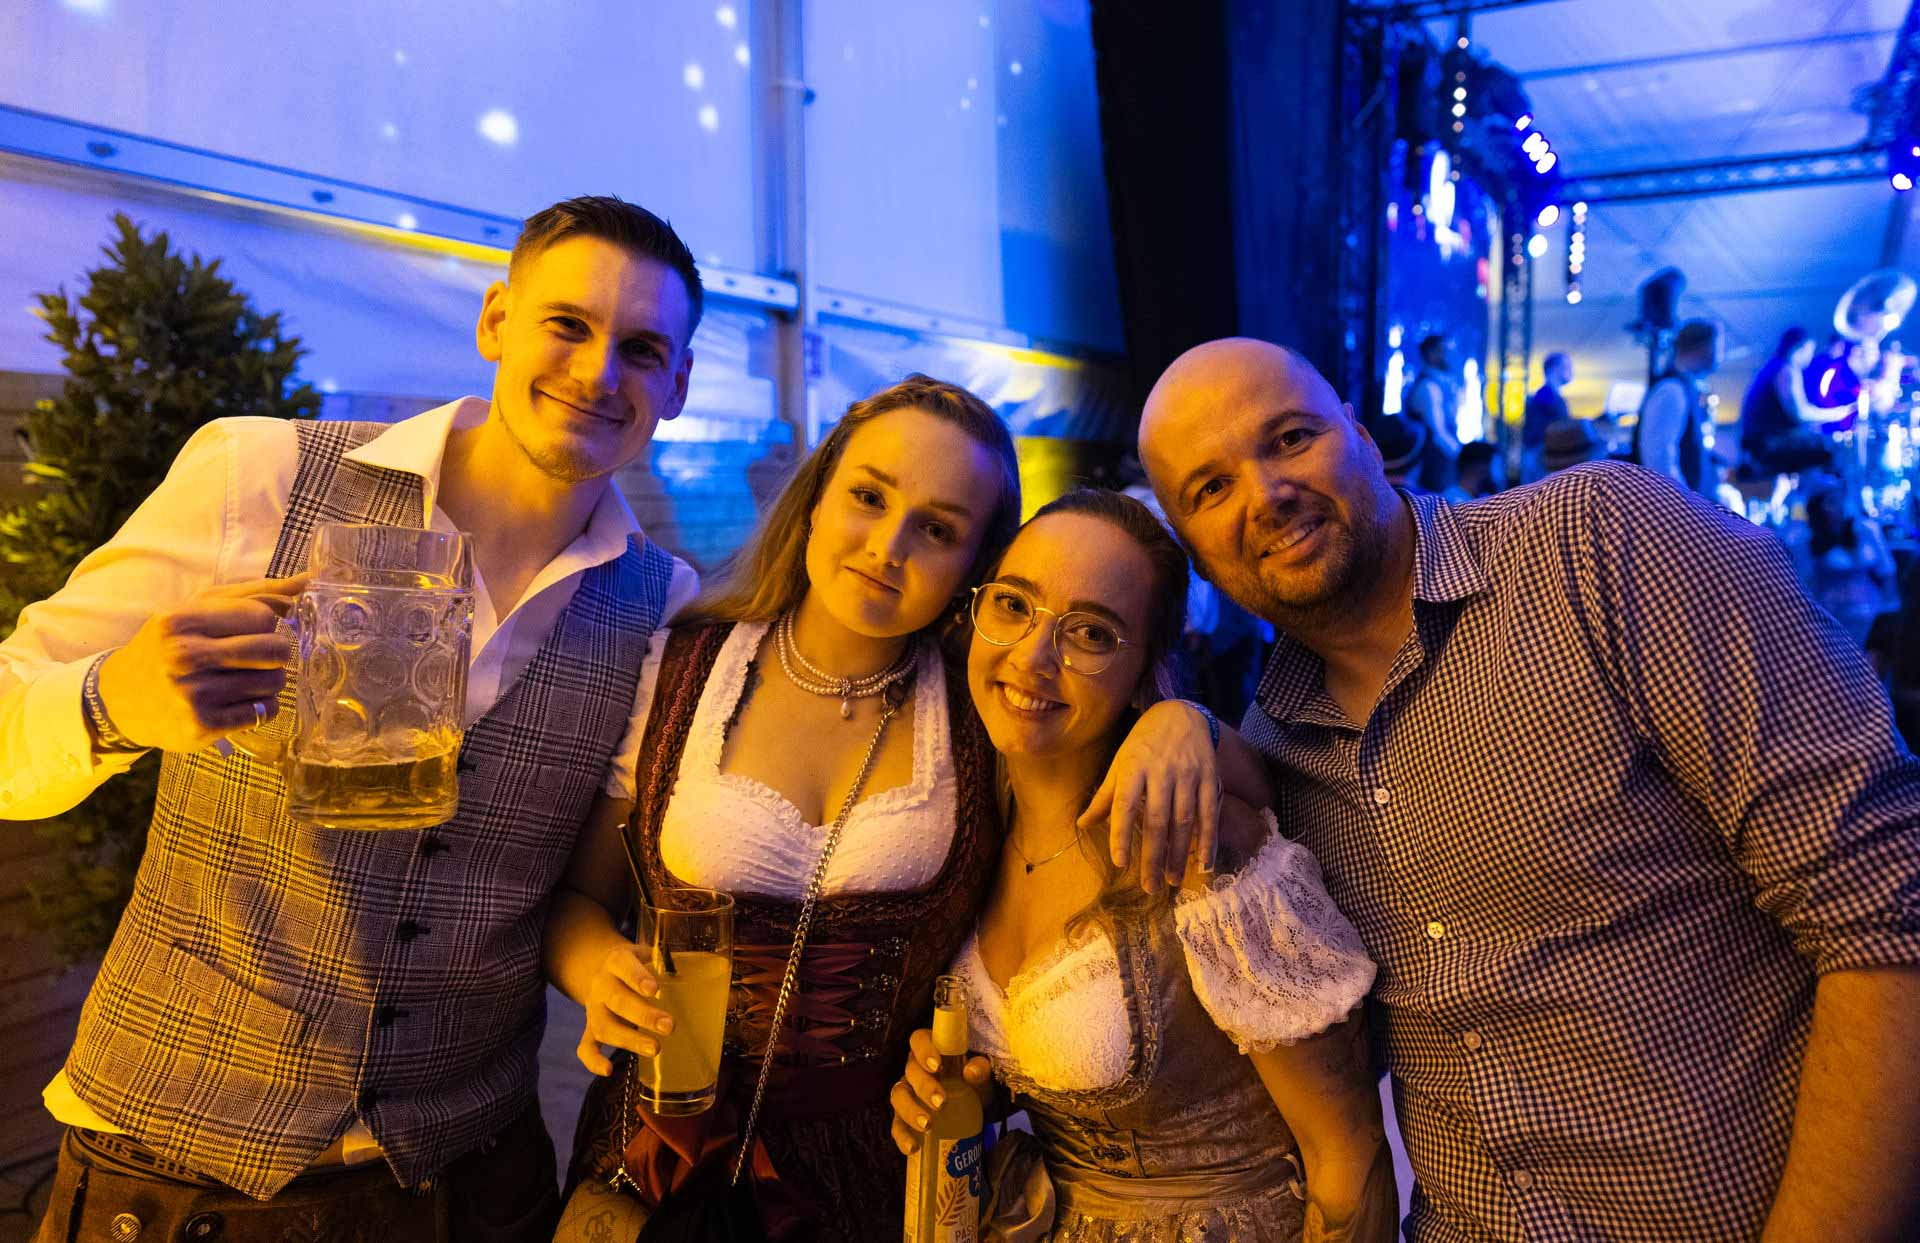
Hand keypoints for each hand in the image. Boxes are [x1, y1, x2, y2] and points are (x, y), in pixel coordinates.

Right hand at [96, 575, 308, 752]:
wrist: (117, 699)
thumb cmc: (166, 645)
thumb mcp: (196, 608)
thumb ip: (254, 592)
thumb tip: (308, 580)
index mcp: (180, 621)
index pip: (261, 616)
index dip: (266, 624)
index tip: (252, 630)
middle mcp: (184, 656)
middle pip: (276, 649)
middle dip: (276, 652)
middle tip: (258, 657)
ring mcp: (193, 694)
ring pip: (275, 682)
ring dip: (268, 680)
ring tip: (242, 679)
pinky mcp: (203, 726)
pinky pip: (266, 711)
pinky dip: (262, 706)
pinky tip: (239, 701)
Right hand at [575, 941, 677, 1076]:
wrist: (600, 967)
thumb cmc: (637, 964)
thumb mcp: (650, 955)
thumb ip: (676, 968)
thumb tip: (722, 994)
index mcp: (617, 961)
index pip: (624, 966)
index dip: (637, 977)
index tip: (654, 990)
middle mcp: (602, 984)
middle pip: (617, 1000)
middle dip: (643, 1015)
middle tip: (669, 1026)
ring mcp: (593, 1007)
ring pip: (603, 1026)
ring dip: (628, 1040)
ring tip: (655, 1049)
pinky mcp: (589, 1027)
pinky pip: (585, 1046)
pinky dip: (593, 1060)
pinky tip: (608, 1071)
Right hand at [889, 1027, 991, 1154]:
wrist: (974, 1112)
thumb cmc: (974, 1086)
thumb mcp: (982, 1078)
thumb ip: (981, 1070)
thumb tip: (971, 1070)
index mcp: (931, 1050)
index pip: (919, 1040)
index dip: (924, 1050)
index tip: (936, 1065)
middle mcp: (914, 1070)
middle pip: (910, 1071)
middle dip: (924, 1087)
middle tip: (941, 1102)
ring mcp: (907, 1094)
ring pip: (899, 1097)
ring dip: (911, 1110)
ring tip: (928, 1125)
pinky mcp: (904, 1118)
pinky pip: (897, 1125)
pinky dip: (903, 1137)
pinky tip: (913, 1147)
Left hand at [1077, 699, 1219, 892]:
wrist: (1181, 714)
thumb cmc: (1143, 743)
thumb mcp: (1120, 763)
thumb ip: (1104, 797)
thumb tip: (1082, 825)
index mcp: (1134, 767)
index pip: (1125, 805)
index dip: (1122, 834)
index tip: (1120, 863)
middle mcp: (1161, 771)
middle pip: (1157, 820)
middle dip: (1153, 856)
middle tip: (1149, 887)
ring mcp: (1188, 775)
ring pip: (1184, 821)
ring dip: (1178, 854)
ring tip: (1171, 881)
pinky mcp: (1209, 778)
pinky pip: (1209, 814)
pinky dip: (1208, 840)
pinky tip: (1203, 864)